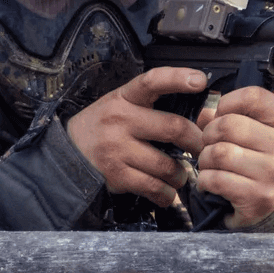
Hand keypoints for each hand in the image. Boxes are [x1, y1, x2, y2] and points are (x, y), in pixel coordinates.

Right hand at [67, 67, 207, 206]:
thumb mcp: (124, 106)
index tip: (200, 80)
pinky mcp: (115, 174)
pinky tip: (166, 192)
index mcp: (125, 97)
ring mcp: (116, 148)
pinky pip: (153, 187)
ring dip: (181, 175)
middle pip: (174, 128)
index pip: (152, 81)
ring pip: (167, 165)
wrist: (67, 155)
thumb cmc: (106, 127)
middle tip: (202, 149)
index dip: (178, 78)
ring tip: (179, 175)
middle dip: (196, 143)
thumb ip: (158, 107)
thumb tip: (206, 117)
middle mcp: (120, 119)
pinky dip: (167, 194)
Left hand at [196, 50, 273, 228]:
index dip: (227, 102)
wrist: (259, 206)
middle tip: (213, 143)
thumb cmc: (254, 157)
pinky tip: (216, 182)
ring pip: (218, 152)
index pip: (253, 96)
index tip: (223, 111)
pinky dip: (207, 180)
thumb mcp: (263, 122)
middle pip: (228, 125)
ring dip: (206, 159)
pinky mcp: (260, 197)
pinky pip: (215, 178)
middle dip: (209, 135)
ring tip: (215, 163)